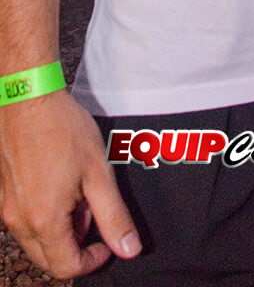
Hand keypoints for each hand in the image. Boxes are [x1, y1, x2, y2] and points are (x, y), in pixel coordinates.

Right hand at [0, 89, 140, 277]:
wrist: (28, 98)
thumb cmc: (63, 129)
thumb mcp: (99, 172)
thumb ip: (114, 216)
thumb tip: (129, 250)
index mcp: (44, 221)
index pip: (66, 267)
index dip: (92, 260)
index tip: (108, 241)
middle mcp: (19, 221)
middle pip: (48, 258)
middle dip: (76, 246)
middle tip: (93, 211)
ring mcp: (7, 208)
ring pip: (35, 240)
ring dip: (60, 229)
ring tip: (78, 191)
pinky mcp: (3, 194)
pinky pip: (24, 220)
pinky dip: (44, 215)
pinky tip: (60, 183)